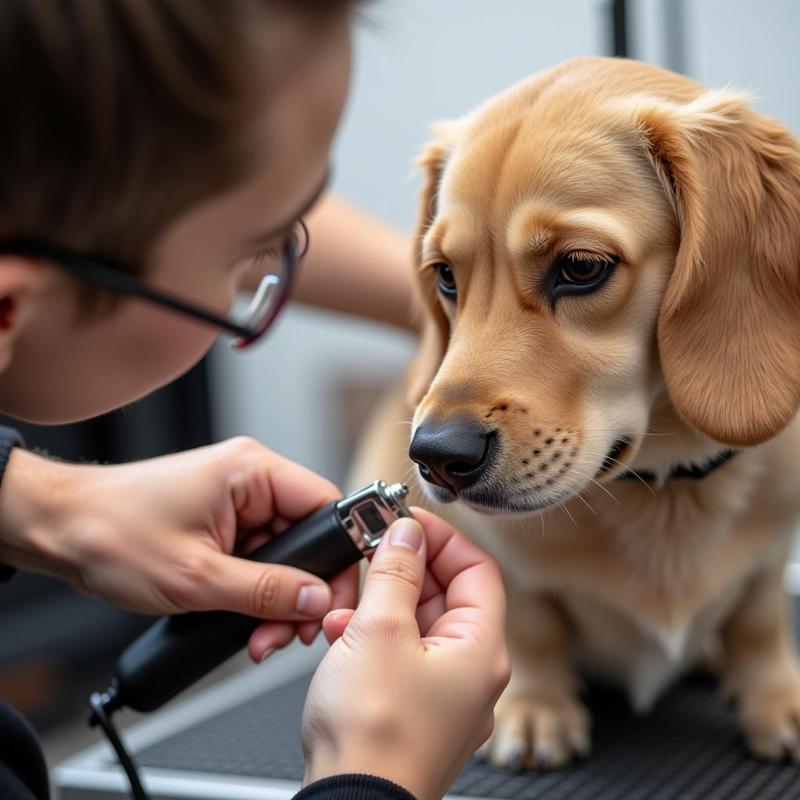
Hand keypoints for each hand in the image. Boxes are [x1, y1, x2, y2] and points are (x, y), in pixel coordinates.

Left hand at [0, 438, 357, 658]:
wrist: (58, 529)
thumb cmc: (111, 532)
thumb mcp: (196, 577)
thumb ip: (265, 592)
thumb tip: (317, 600)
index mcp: (252, 470)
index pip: (325, 506)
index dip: (337, 556)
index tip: (332, 600)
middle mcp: (250, 479)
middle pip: (307, 537)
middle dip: (302, 590)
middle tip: (291, 633)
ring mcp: (235, 502)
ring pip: (284, 555)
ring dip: (278, 599)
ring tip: (261, 637)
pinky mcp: (222, 523)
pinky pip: (259, 559)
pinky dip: (258, 593)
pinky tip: (248, 623)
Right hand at [301, 509, 509, 799]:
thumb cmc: (374, 736)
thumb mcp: (379, 630)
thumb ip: (395, 572)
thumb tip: (407, 533)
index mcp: (481, 649)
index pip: (476, 568)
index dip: (441, 537)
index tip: (406, 522)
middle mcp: (471, 673)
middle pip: (445, 595)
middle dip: (402, 571)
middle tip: (368, 553)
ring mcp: (444, 695)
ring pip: (417, 626)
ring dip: (380, 605)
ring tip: (345, 605)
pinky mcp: (414, 712)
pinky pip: (401, 656)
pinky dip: (373, 638)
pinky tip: (341, 637)